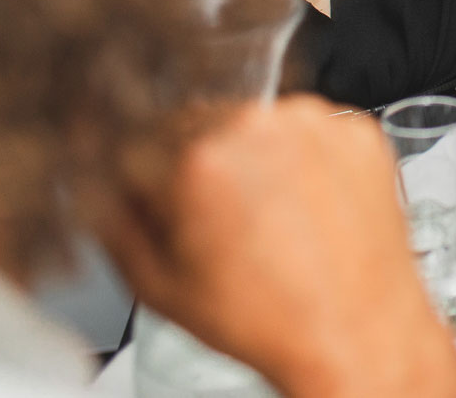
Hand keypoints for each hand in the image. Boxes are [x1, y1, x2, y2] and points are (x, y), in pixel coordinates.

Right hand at [94, 98, 455, 397]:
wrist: (359, 332)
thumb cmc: (271, 320)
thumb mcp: (160, 288)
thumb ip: (113, 224)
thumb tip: (96, 188)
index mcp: (196, 160)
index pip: (137, 141)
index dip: (139, 177)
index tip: (153, 196)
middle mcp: (256, 127)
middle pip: (195, 125)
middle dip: (193, 166)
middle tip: (215, 220)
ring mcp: (313, 123)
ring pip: (254, 124)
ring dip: (248, 157)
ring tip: (268, 220)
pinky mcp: (356, 129)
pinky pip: (308, 132)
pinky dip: (302, 160)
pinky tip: (305, 208)